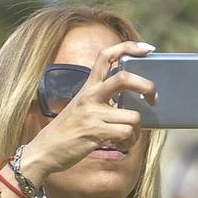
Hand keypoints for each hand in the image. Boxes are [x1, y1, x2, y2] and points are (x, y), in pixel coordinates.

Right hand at [21, 39, 157, 183]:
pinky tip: (120, 145)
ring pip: (133, 116)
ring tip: (127, 136)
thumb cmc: (67, 131)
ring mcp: (93, 114)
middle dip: (146, 86)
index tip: (148, 49)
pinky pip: (126, 134)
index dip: (128, 47)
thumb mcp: (81, 106)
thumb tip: (131, 101)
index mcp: (87, 86)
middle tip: (153, 98)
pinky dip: (129, 142)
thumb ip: (103, 99)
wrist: (45, 150)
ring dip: (137, 130)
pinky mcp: (95, 132)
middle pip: (124, 78)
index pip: (106, 56)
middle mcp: (90, 96)